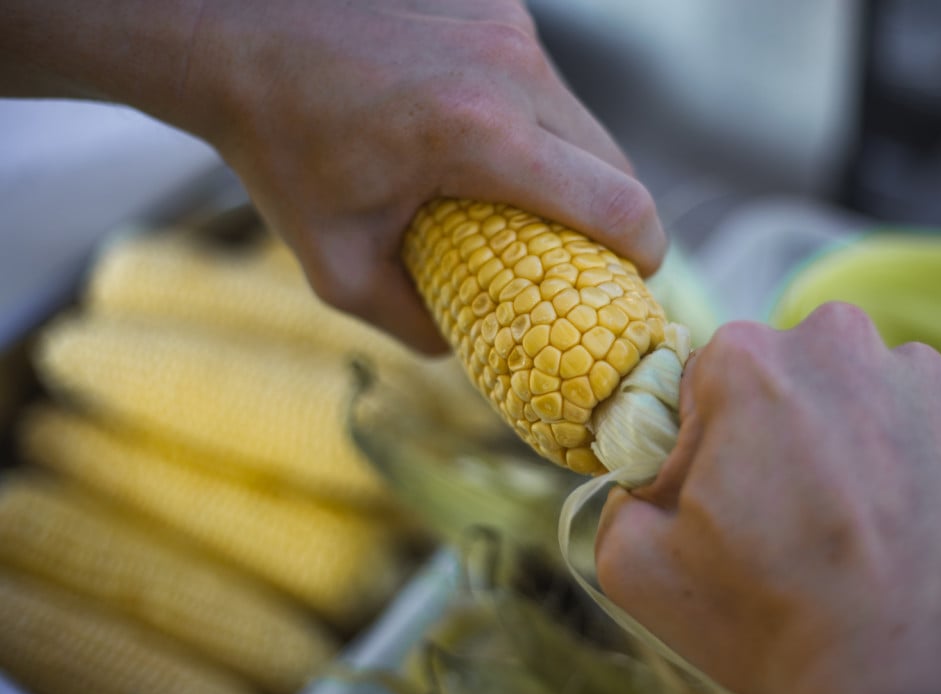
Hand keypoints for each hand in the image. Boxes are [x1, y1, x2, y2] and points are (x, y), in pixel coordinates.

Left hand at [181, 0, 665, 351]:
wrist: (234, 29)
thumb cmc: (278, 148)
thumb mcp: (337, 267)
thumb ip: (413, 323)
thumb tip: (465, 348)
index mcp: (480, 136)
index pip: (619, 204)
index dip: (643, 253)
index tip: (631, 279)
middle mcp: (510, 68)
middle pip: (615, 161)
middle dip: (611, 215)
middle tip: (578, 251)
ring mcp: (507, 25)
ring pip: (581, 118)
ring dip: (567, 164)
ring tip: (511, 192)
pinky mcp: (495, 2)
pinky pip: (541, 79)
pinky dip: (526, 116)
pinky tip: (470, 130)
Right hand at [595, 305, 940, 693]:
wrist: (919, 682)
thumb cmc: (774, 621)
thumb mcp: (640, 569)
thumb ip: (621, 501)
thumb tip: (644, 485)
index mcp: (749, 362)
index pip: (705, 384)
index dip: (706, 448)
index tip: (725, 504)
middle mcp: (842, 345)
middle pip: (791, 379)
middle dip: (782, 435)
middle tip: (793, 522)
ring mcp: (929, 380)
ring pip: (867, 398)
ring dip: (856, 446)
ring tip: (859, 534)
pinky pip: (935, 428)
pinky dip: (921, 468)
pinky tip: (912, 534)